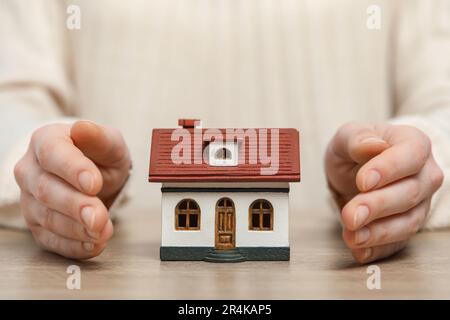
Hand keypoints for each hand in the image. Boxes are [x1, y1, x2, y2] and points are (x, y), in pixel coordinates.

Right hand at [14, 121, 130, 258]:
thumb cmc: (99, 155)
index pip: (53, 153)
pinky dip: (73, 246)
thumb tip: (82, 128)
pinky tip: (94, 245)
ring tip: (103, 232)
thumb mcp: (108, 142)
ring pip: (47, 217)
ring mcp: (29, 199)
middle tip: (99, 217)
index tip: (94, 183)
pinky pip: (50, 239)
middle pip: (46, 190)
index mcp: (46, 141)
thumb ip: (98, 137)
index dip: (72, 169)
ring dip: (77, 229)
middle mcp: (30, 170)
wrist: (95, 176)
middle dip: (75, 206)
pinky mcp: (37, 224)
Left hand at [325, 122, 443, 262]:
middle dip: (378, 206)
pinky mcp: (407, 227)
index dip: (389, 169)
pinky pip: (399, 243)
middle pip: (410, 193)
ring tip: (352, 236)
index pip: (410, 155)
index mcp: (413, 144)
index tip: (363, 181)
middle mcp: (424, 175)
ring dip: (379, 233)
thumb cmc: (356, 149)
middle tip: (351, 215)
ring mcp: (420, 204)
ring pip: (409, 222)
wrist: (355, 170)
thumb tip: (372, 145)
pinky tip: (360, 251)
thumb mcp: (348, 136)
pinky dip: (379, 249)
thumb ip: (357, 138)